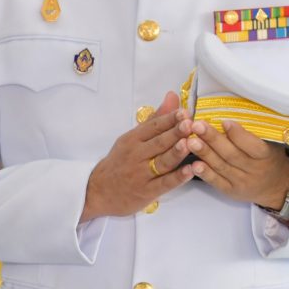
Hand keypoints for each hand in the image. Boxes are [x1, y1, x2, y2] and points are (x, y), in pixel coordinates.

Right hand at [80, 91, 197, 223]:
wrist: (97, 191)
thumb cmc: (120, 162)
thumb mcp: (131, 139)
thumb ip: (155, 119)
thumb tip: (172, 97)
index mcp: (132, 140)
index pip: (153, 127)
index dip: (169, 119)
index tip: (184, 111)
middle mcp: (136, 155)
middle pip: (158, 143)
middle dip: (175, 133)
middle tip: (190, 124)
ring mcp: (141, 174)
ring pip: (162, 162)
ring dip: (176, 153)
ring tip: (190, 144)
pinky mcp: (147, 191)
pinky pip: (164, 183)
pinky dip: (177, 178)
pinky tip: (190, 171)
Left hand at [188, 118, 288, 209]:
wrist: (278, 187)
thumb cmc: (270, 159)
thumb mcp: (271, 145)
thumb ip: (254, 134)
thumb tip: (231, 114)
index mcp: (266, 156)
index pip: (252, 145)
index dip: (238, 134)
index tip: (223, 121)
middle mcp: (254, 170)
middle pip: (231, 154)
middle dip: (213, 139)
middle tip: (197, 125)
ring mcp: (241, 182)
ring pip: (221, 166)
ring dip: (204, 153)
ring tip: (189, 141)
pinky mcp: (230, 191)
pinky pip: (216, 182)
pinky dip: (204, 173)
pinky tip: (192, 164)